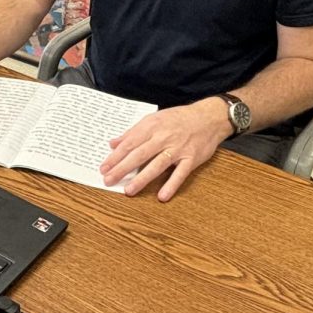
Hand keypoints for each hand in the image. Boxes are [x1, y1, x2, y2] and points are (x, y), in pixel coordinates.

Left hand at [100, 101, 228, 201]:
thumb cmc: (179, 118)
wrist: (208, 117)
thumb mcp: (154, 119)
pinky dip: (172, 185)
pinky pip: (180, 173)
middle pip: (139, 155)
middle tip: (108, 180)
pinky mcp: (191, 158)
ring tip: (128, 190)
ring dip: (142, 178)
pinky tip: (162, 196)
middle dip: (122, 168)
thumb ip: (133, 132)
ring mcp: (178, 148)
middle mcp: (164, 137)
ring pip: (157, 165)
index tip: (104, 168)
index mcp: (152, 126)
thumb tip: (113, 143)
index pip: (129, 143)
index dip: (115, 157)